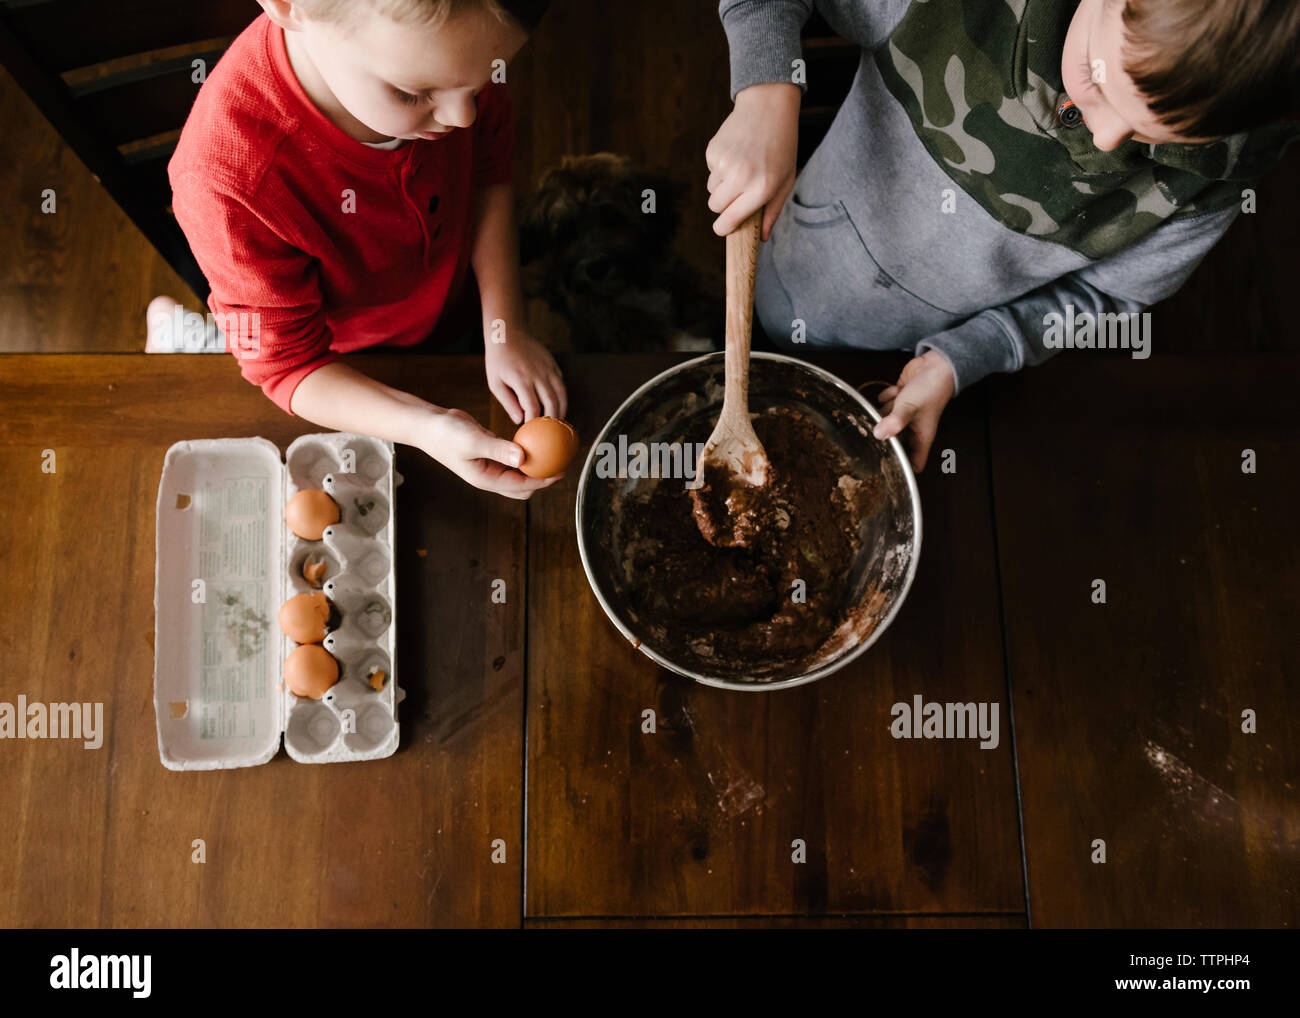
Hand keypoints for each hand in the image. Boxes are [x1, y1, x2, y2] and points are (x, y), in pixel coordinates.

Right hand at [419, 406, 560, 499]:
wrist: (428, 425)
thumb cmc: (446, 433)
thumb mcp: (473, 440)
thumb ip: (498, 449)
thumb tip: (524, 456)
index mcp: (486, 479)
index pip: (522, 486)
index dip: (543, 481)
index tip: (560, 471)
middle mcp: (490, 476)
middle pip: (523, 486)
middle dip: (543, 478)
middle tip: (561, 463)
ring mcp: (490, 465)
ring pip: (519, 472)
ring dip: (535, 465)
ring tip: (554, 453)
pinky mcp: (490, 452)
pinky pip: (513, 456)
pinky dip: (525, 452)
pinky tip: (537, 441)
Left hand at [484, 326, 566, 423]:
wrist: (509, 334)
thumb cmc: (499, 360)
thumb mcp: (495, 383)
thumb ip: (508, 403)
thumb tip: (519, 420)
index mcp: (521, 380)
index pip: (533, 407)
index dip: (534, 421)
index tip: (532, 431)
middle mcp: (538, 374)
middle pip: (552, 402)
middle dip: (552, 420)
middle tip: (551, 433)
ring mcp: (548, 369)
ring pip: (561, 394)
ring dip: (562, 410)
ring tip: (558, 422)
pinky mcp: (553, 365)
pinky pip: (561, 385)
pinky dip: (562, 398)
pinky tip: (558, 406)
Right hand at [706, 82, 799, 239]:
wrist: (768, 106)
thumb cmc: (782, 147)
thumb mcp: (786, 180)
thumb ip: (772, 212)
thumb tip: (760, 238)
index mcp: (760, 189)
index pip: (728, 220)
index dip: (723, 228)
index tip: (724, 227)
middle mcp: (740, 178)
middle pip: (714, 207)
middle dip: (723, 205)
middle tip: (738, 193)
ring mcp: (724, 163)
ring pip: (711, 189)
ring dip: (722, 184)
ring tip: (741, 166)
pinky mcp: (713, 151)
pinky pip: (710, 170)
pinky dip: (720, 167)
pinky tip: (736, 153)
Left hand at [873, 351, 955, 471]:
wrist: (937, 364)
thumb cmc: (930, 389)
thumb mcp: (909, 408)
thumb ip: (894, 423)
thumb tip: (879, 435)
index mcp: (921, 437)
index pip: (915, 463)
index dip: (904, 467)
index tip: (888, 467)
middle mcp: (913, 428)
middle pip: (894, 441)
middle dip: (886, 433)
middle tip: (881, 424)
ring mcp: (906, 413)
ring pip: (886, 420)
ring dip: (885, 410)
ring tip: (896, 402)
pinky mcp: (900, 399)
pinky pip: (885, 402)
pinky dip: (888, 395)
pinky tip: (896, 390)